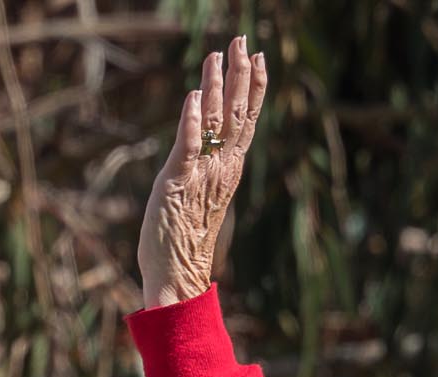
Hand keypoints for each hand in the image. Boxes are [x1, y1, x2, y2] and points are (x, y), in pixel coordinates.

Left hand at [139, 37, 268, 308]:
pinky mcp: (177, 183)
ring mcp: (200, 174)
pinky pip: (187, 146)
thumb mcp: (202, 196)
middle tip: (241, 39)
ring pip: (212, 121)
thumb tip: (208, 146)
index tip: (260, 56)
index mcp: (229, 168)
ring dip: (213, 86)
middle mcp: (220, 167)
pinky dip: (189, 120)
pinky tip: (192, 96)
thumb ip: (207, 168)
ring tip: (216, 55)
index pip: (246, 120)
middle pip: (235, 112)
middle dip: (239, 74)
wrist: (177, 276)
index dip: (254, 87)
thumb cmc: (184, 241)